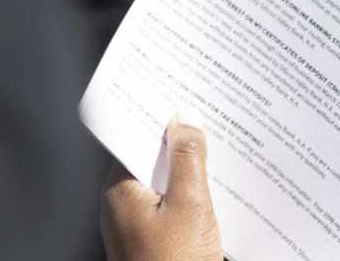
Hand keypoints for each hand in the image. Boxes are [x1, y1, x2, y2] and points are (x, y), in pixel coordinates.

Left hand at [101, 109, 222, 260]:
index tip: (184, 98)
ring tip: (221, 154)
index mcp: (119, 191)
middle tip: (211, 122)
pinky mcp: (155, 240)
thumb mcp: (189, 204)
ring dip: (191, 169)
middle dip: (182, 141)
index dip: (160, 117)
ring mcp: (137, 225)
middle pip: (152, 158)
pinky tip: (218, 192)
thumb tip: (186, 119)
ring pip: (165, 182)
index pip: (134, 137)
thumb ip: (188, 158)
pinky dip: (193, 194)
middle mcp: (122, 205)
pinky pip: (173, 204)